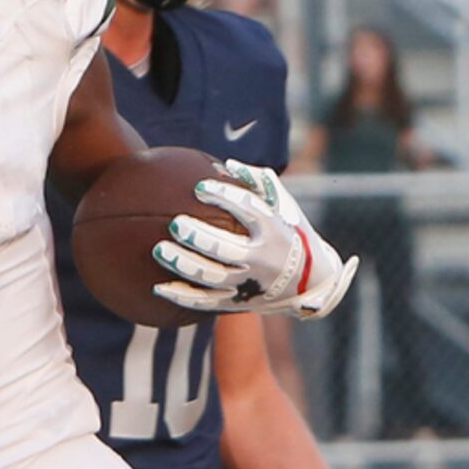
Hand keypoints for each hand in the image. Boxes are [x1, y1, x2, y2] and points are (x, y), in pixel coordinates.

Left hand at [151, 160, 358, 318]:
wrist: (310, 283)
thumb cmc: (290, 234)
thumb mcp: (285, 207)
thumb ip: (261, 183)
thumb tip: (229, 164)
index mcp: (274, 232)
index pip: (248, 211)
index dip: (224, 196)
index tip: (200, 187)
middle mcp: (261, 260)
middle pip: (224, 248)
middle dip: (197, 235)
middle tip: (175, 223)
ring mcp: (247, 285)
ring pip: (210, 276)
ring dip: (182, 264)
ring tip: (159, 249)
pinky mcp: (235, 304)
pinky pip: (204, 302)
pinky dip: (181, 296)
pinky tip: (158, 287)